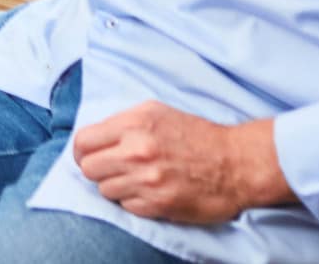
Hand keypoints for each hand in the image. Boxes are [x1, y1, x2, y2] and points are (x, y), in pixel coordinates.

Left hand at [74, 104, 290, 223]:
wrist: (236, 163)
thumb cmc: (197, 135)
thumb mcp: (156, 112)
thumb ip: (123, 122)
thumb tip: (96, 136)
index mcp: (134, 125)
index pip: (83, 142)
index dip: (82, 150)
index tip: (88, 155)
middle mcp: (136, 152)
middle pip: (88, 168)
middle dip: (95, 169)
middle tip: (109, 169)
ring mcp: (147, 181)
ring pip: (104, 190)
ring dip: (115, 186)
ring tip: (133, 179)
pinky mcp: (158, 205)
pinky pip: (126, 206)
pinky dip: (132, 201)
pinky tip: (148, 191)